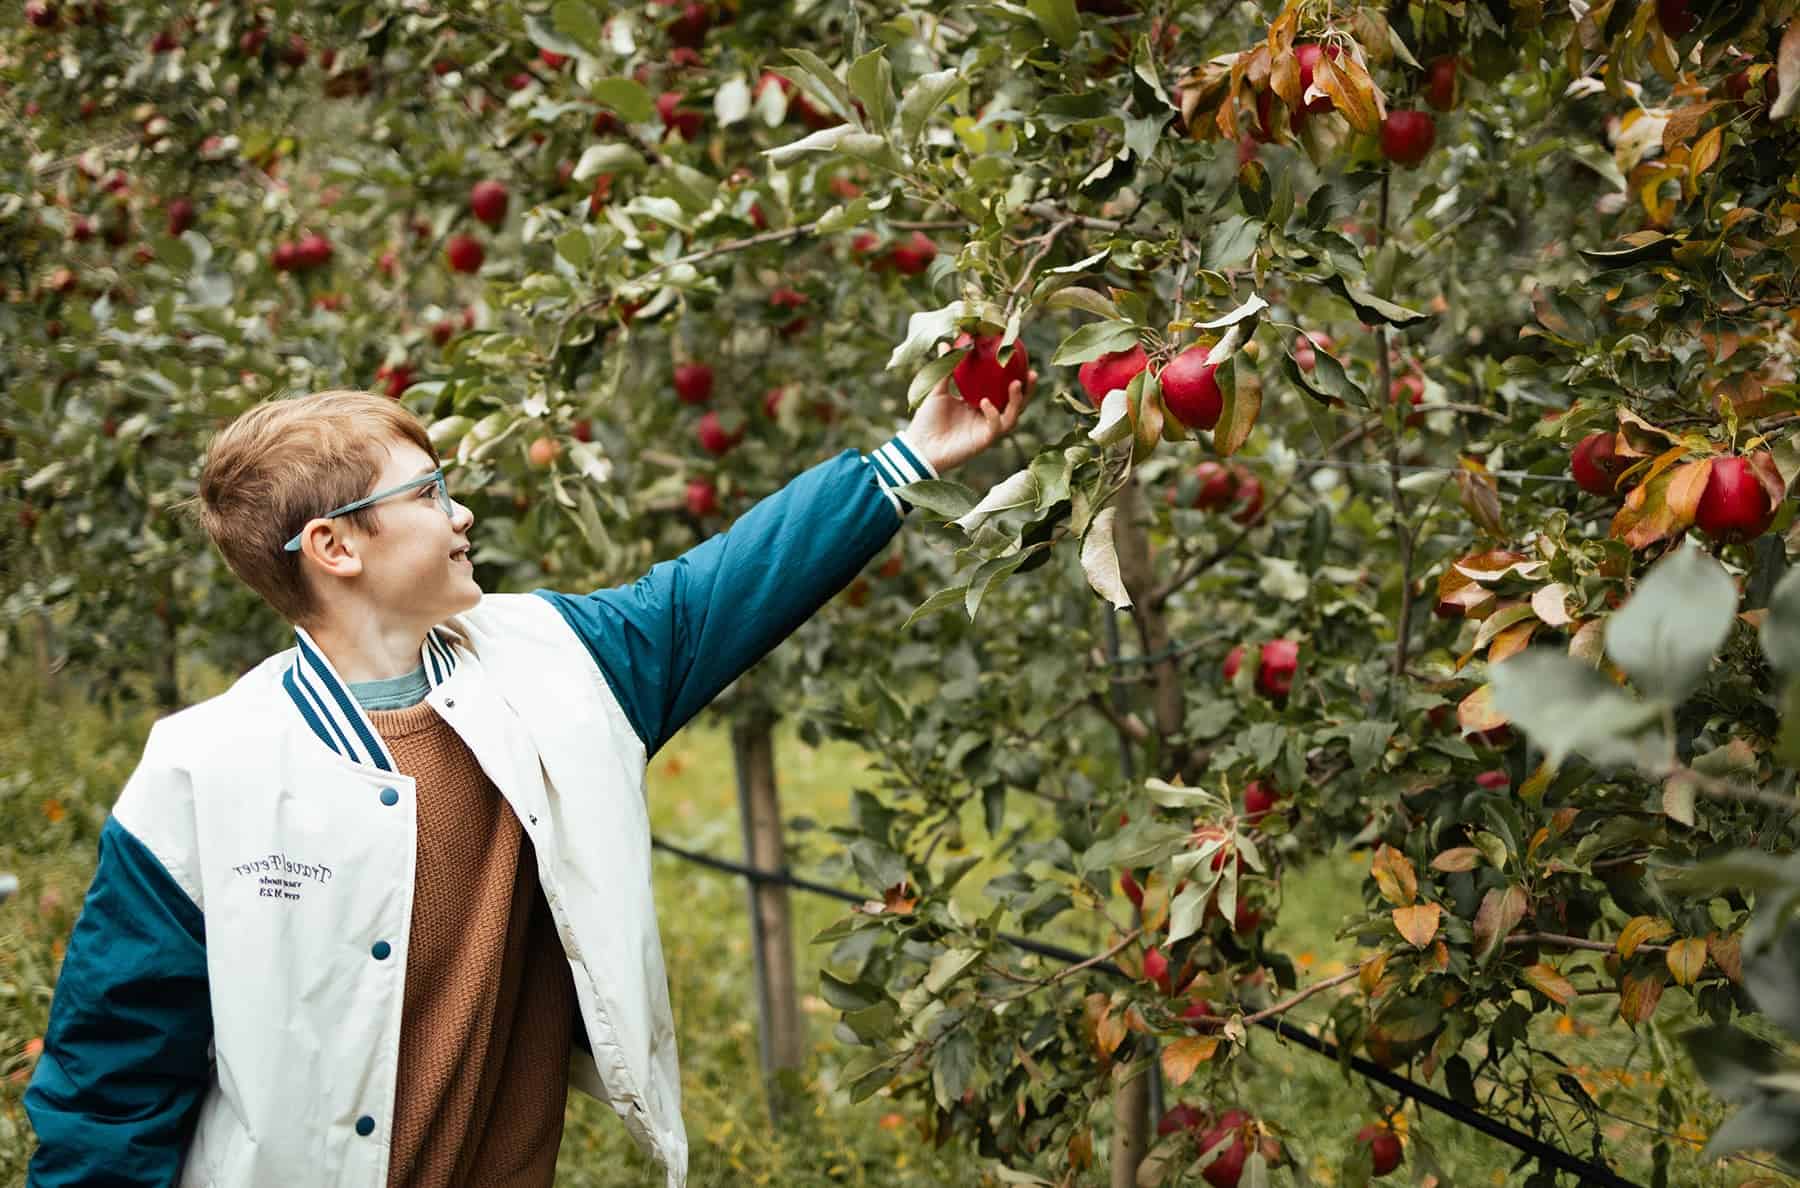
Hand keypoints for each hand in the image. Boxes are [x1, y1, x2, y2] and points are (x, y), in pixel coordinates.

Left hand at [904, 349, 1034, 474]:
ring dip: (1017, 401)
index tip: (1021, 358)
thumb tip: (946, 343)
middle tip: (1031, 372)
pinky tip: (985, 402)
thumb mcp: (937, 390)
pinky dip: (992, 414)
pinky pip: (995, 427)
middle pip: (1017, 404)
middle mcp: (988, 417)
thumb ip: (945, 368)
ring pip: (1012, 417)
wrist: (919, 446)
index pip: (1004, 390)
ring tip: (1016, 384)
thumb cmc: (927, 420)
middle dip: (1028, 390)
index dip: (1016, 376)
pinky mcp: (983, 442)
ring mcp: (987, 430)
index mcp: (981, 404)